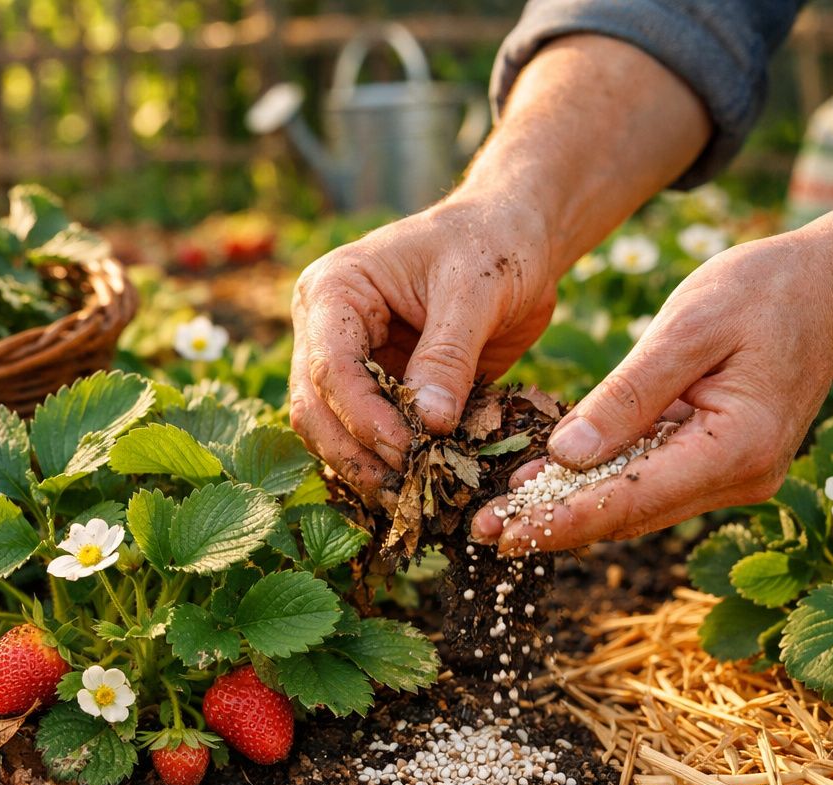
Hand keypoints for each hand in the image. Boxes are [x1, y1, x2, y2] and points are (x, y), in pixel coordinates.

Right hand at [289, 198, 559, 500]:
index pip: (330, 367)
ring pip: (331, 431)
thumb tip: (430, 424)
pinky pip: (368, 436)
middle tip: (405, 491)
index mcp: (334, 291)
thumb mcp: (476, 291)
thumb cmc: (493, 244)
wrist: (516, 238)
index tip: (407, 450)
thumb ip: (448, 357)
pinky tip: (417, 487)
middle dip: (355, 454)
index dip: (363, 417)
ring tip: (413, 498)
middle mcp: (325, 330)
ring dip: (366, 468)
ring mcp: (347, 362)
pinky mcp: (377, 389)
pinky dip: (387, 463)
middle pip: (315, 409)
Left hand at [472, 233, 832, 554]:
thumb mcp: (687, 328)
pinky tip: (542, 484)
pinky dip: (597, 485)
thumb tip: (566, 456)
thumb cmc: (763, 291)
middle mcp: (740, 477)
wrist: (832, 285)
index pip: (633, 499)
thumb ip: (628, 395)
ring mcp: (733, 476)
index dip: (563, 520)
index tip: (504, 534)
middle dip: (553, 524)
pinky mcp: (720, 463)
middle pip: (630, 514)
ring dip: (569, 510)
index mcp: (738, 447)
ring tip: (497, 516)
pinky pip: (648, 482)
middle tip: (480, 533)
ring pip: (636, 506)